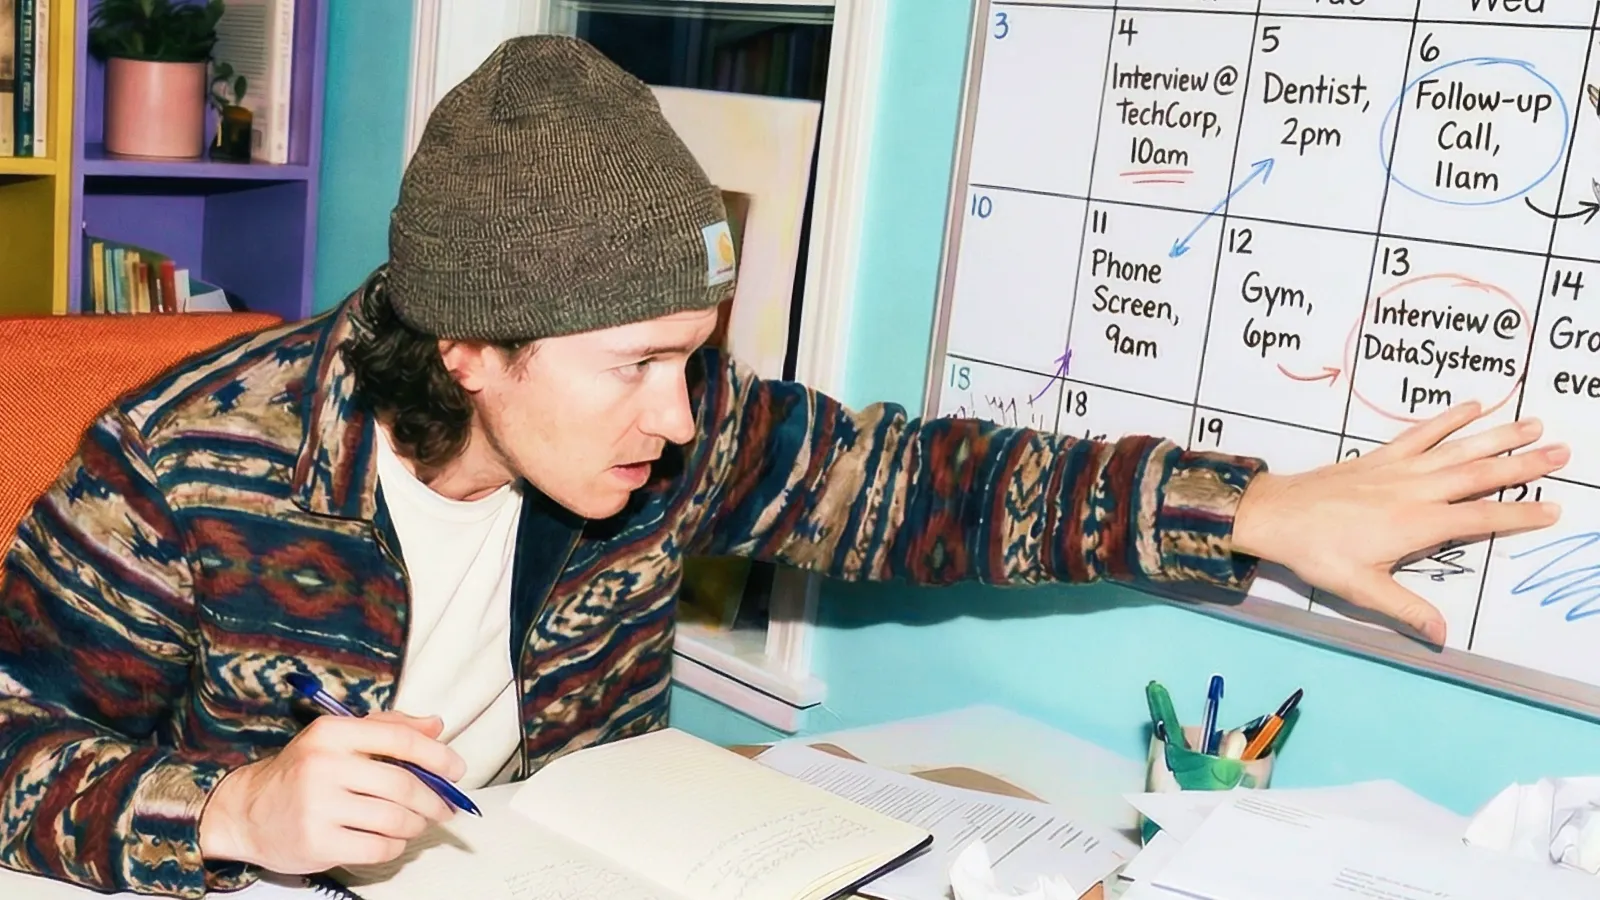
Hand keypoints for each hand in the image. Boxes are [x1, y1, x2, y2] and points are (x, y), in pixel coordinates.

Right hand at [199, 710, 465, 872]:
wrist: (246, 811)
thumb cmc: (302, 771)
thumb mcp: (338, 738)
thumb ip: (388, 727)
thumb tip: (436, 726)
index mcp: (333, 733)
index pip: (400, 739)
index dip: (437, 756)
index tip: (457, 769)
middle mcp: (324, 766)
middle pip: (402, 785)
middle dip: (434, 799)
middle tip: (445, 807)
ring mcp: (319, 807)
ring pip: (394, 820)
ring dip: (416, 824)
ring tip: (417, 823)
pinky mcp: (317, 843)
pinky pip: (378, 848)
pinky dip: (395, 846)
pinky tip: (391, 840)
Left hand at [1232, 401, 1567, 644]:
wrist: (1275, 515)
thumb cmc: (1316, 553)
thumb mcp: (1361, 589)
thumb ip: (1406, 610)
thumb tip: (1442, 636)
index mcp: (1416, 524)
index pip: (1480, 518)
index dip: (1518, 514)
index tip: (1553, 510)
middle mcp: (1414, 490)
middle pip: (1478, 474)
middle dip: (1522, 464)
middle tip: (1562, 452)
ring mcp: (1397, 469)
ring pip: (1456, 448)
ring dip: (1496, 435)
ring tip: (1533, 424)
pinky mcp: (1378, 457)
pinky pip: (1419, 433)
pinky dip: (1447, 419)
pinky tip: (1472, 406)